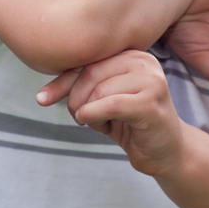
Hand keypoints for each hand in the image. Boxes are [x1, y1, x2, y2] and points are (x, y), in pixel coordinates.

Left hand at [41, 51, 184, 177]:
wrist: (166, 152)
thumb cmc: (131, 124)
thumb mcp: (102, 102)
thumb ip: (81, 89)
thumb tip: (44, 94)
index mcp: (133, 55)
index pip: (90, 60)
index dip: (63, 79)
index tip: (42, 98)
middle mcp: (145, 62)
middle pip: (92, 72)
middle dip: (74, 97)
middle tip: (76, 115)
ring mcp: (152, 81)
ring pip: (100, 89)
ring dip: (85, 110)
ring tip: (92, 121)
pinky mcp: (152, 103)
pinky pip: (111, 104)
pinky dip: (93, 114)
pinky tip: (91, 122)